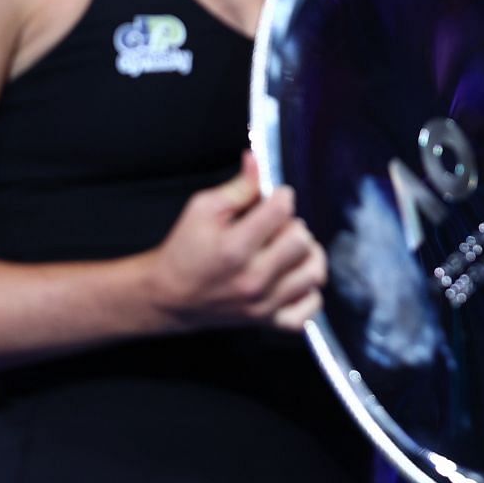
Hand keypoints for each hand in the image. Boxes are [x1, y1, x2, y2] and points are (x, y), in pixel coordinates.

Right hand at [146, 152, 326, 331]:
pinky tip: (293, 277)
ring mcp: (264, 304)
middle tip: (276, 227)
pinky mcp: (269, 322)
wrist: (169, 296)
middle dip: (293, 225)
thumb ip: (238, 186)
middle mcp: (252, 279)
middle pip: (302, 240)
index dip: (282, 196)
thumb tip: (257, 160)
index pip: (282, 210)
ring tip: (289, 249)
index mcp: (233, 248)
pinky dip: (309, 291)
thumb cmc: (185, 250)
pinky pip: (311, 308)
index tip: (275, 198)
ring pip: (314, 272)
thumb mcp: (202, 209)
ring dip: (307, 255)